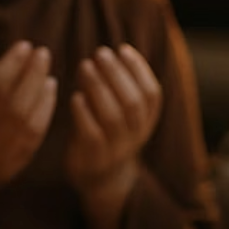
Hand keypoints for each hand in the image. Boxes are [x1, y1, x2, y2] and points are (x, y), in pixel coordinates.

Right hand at [0, 40, 56, 228]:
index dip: (11, 66)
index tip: (24, 46)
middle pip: (14, 107)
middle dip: (32, 77)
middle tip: (42, 53)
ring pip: (28, 126)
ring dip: (42, 97)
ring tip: (47, 74)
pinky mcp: (8, 173)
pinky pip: (33, 142)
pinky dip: (43, 117)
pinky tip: (47, 96)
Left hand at [65, 43, 161, 202]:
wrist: (103, 180)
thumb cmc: (109, 135)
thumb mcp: (124, 114)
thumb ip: (119, 90)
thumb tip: (107, 54)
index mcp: (147, 121)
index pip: (152, 93)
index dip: (140, 70)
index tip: (123, 48)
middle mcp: (136, 135)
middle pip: (132, 102)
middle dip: (117, 74)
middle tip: (100, 52)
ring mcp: (117, 148)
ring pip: (113, 116)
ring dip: (98, 88)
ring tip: (85, 66)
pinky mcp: (95, 158)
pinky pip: (91, 134)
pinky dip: (84, 113)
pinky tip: (75, 96)